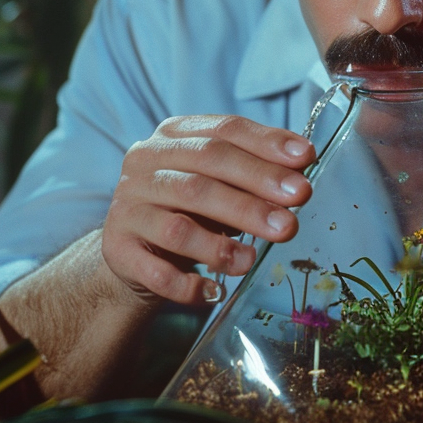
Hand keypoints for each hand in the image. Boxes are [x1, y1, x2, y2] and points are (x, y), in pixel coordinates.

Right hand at [102, 115, 314, 303]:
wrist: (137, 249)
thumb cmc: (193, 206)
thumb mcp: (223, 180)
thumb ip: (258, 171)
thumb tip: (300, 171)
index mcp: (176, 134)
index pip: (225, 131)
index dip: (267, 144)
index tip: (306, 159)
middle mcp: (146, 161)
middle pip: (205, 172)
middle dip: (254, 195)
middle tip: (290, 220)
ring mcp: (128, 205)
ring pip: (178, 225)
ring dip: (221, 246)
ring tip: (253, 260)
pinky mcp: (117, 248)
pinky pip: (155, 271)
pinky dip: (187, 284)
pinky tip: (215, 291)